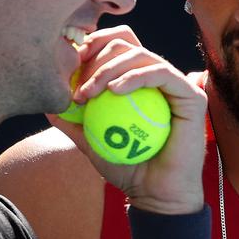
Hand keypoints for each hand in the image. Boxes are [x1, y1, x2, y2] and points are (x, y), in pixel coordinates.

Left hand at [47, 26, 206, 214]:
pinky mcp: (191, 95)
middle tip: (78, 89)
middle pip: (126, 43)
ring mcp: (177, 84)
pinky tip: (113, 90)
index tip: (70, 67)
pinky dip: (134, 76)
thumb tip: (46, 103)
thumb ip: (73, 121)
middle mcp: (159, 77)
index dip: (92, 46)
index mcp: (139, 81)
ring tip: (89, 92)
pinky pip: (160, 73)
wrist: (155, 195)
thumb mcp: (91, 142)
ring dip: (108, 69)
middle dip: (95, 58)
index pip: (116, 46)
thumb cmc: (128, 168)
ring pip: (140, 55)